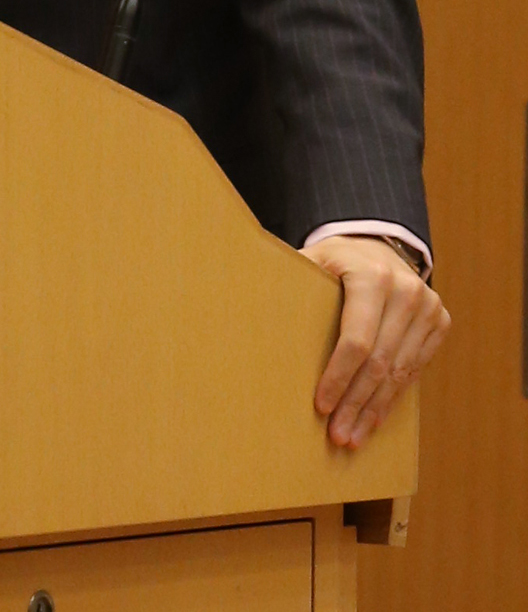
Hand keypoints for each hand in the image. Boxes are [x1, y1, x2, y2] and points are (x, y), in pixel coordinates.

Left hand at [304, 235, 449, 448]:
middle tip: (338, 436)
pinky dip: (392, 398)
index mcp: (371, 276)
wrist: (377, 245)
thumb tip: (243, 300)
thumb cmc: (333, 259)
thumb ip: (289, 278)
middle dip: (356, 403)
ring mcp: (429, 308)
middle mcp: (407, 291)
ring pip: (400, 373)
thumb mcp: (311, 259)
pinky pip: (414, 370)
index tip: (321, 406)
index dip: (339, 376)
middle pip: (380, 363)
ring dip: (374, 410)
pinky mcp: (440, 323)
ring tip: (353, 438)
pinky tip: (373, 418)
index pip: (357, 340)